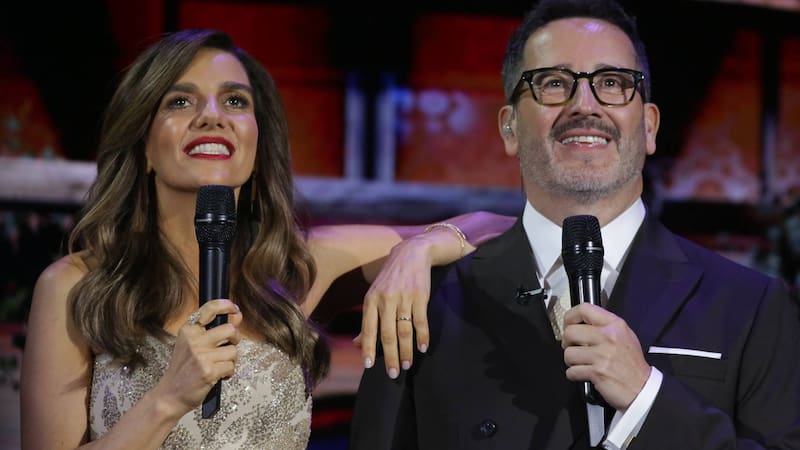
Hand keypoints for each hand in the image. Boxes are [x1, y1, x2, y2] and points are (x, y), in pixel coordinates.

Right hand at [153, 299, 242, 416]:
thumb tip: (237, 316)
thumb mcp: (192, 345)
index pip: (210, 308)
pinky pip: (231, 366)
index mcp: (188, 330)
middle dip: (235, 339)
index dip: (227, 306)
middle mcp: (194, 339)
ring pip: (233, 350)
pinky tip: (217, 376)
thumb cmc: (184, 370)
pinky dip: (228, 373)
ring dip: (230, 360)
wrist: (170, 395)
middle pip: (230, 330)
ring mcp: (201, 355)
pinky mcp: (209, 370)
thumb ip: (213, 330)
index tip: (235, 310)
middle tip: (227, 348)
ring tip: (218, 366)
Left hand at [356, 234, 434, 378]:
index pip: (369, 329)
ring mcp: (403, 298)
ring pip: (404, 330)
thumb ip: (367, 320)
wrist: (411, 254)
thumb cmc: (390, 279)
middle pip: (387, 334)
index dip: (368, 348)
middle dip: (390, 356)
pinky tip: (423, 348)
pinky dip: (422, 336)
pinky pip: (421, 321)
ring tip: (407, 365)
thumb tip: (357, 343)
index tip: (369, 366)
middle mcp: (385, 300)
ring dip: (406, 350)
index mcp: (371, 301)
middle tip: (393, 374)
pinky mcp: (420, 297)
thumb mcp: (374, 295)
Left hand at [561, 303, 650, 409]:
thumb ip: (603, 325)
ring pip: (568, 353)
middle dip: (567, 343)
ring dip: (571, 361)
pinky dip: (574, 375)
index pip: (584, 309)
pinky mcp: (597, 372)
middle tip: (574, 348)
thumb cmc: (632, 363)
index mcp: (614, 325)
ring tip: (582, 363)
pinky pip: (571, 371)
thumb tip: (579, 323)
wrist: (642, 388)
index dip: (570, 317)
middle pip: (570, 332)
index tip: (568, 325)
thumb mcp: (624, 335)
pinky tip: (584, 374)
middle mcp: (608, 337)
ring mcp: (602, 355)